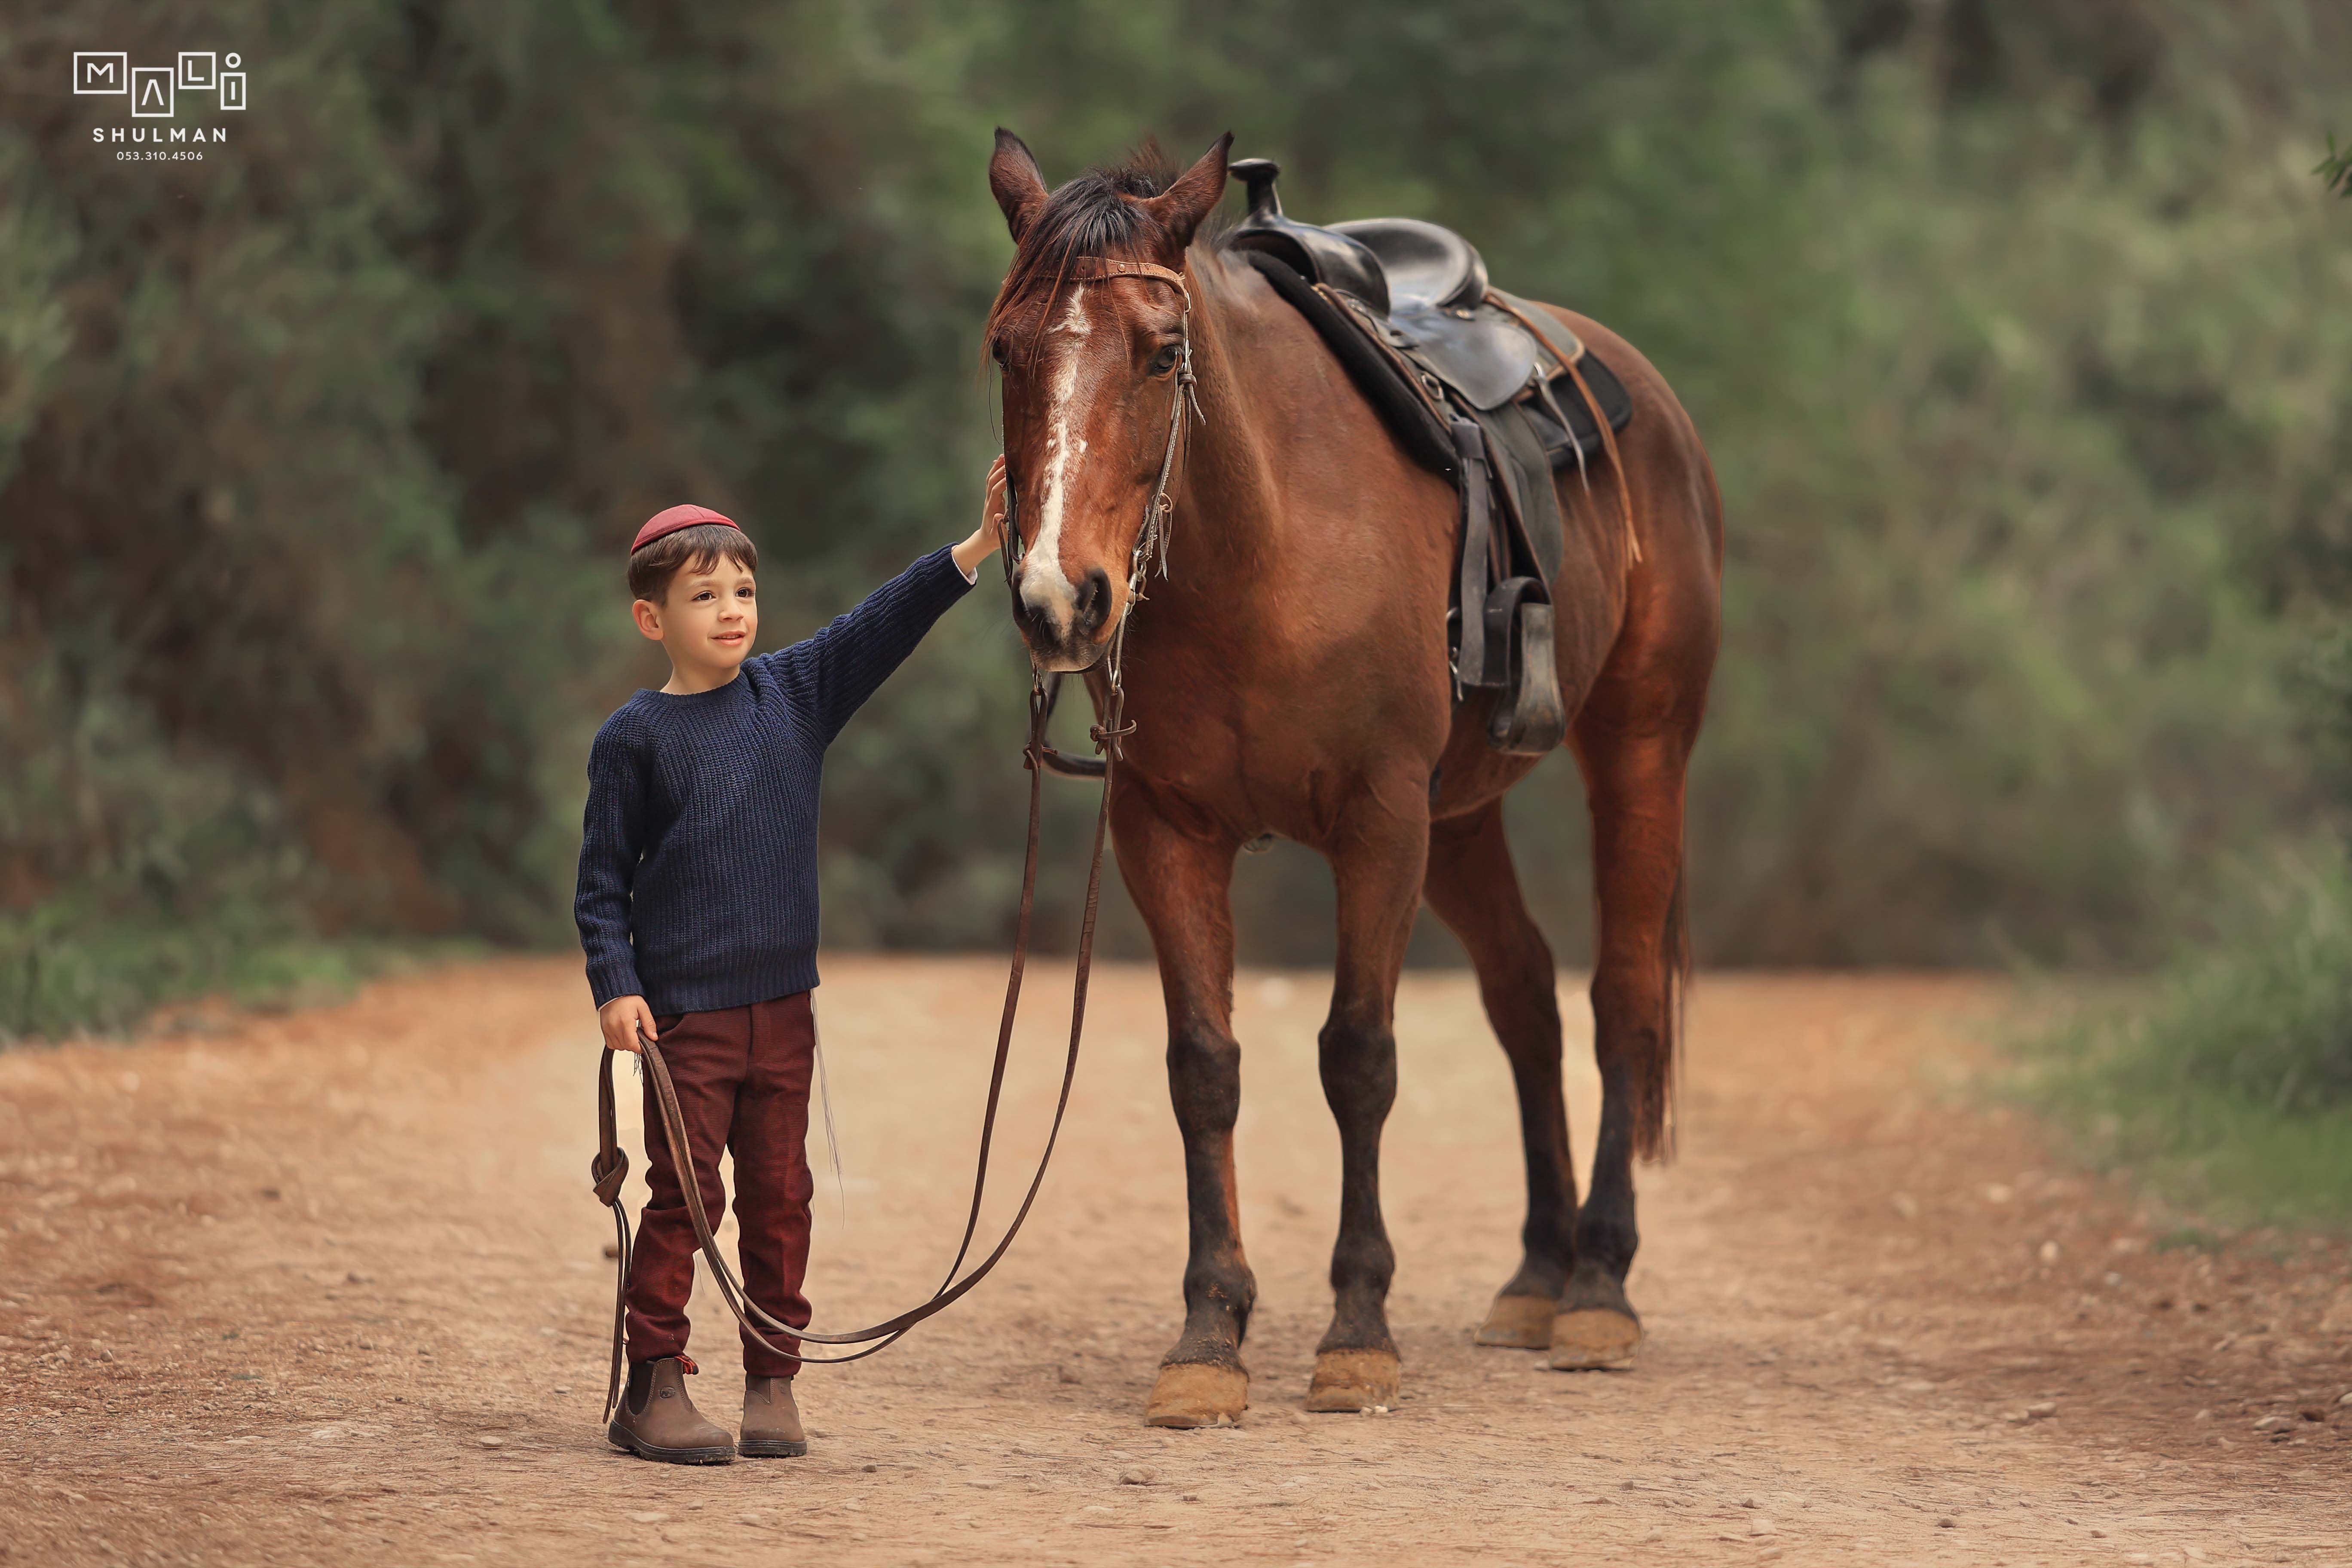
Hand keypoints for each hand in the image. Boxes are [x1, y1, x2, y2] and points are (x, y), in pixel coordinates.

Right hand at [599, 995, 656, 1054]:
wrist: (614, 992)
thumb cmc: (628, 998)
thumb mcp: (643, 1008)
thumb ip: (649, 1024)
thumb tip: (653, 1037)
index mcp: (625, 1022)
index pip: (632, 1044)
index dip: (640, 1047)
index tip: (645, 1044)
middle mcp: (614, 1027)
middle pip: (626, 1047)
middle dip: (634, 1045)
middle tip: (639, 1036)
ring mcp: (607, 1029)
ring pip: (618, 1047)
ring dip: (626, 1044)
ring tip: (631, 1033)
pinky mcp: (604, 1030)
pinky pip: (611, 1044)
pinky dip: (618, 1043)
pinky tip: (623, 1035)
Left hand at [952, 455, 1007, 578]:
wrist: (986, 538)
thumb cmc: (995, 538)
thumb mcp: (999, 536)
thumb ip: (999, 526)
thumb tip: (997, 516)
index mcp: (993, 508)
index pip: (996, 492)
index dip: (1001, 483)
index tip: (1009, 475)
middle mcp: (989, 500)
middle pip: (991, 481)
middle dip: (998, 470)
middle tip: (1006, 459)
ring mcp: (989, 498)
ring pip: (990, 479)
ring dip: (995, 467)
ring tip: (1003, 456)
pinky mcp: (991, 497)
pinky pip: (991, 481)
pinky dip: (994, 470)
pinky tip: (998, 462)